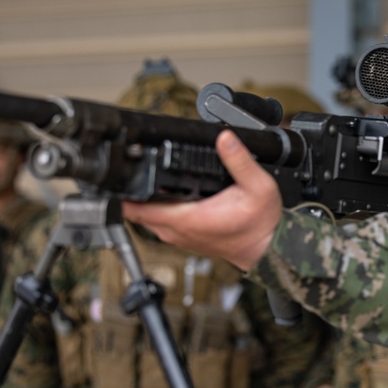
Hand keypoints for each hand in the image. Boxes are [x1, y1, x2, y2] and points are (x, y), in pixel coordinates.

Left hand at [123, 130, 282, 270]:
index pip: (136, 208)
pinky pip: (160, 223)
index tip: (119, 174)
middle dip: (132, 191)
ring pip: (147, 217)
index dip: (122, 191)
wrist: (268, 250)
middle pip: (136, 210)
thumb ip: (238, 160)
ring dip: (145, 201)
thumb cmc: (261, 223)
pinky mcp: (184, 239)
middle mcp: (176, 231)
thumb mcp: (257, 186)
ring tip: (151, 179)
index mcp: (186, 218)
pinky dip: (158, 209)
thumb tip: (224, 138)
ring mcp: (179, 237)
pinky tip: (169, 194)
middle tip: (135, 167)